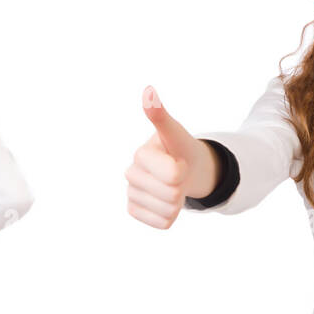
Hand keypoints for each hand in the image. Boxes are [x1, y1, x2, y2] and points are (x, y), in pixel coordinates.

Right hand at [125, 86, 219, 228]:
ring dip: (177, 202)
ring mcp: (131, 194)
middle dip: (181, 186)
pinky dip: (171, 216)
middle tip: (178, 174)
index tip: (178, 159)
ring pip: (167, 211)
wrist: (183, 169)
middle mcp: (130, 174)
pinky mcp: (135, 211)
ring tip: (173, 186)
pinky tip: (165, 201)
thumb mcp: (175, 133)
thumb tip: (148, 91)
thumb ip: (160, 116)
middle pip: (172, 194)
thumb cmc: (180, 148)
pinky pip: (162, 223)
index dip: (183, 169)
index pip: (174, 175)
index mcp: (141, 154)